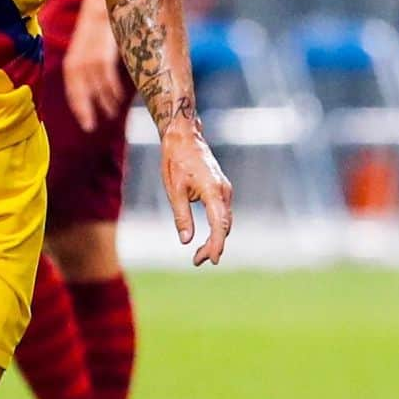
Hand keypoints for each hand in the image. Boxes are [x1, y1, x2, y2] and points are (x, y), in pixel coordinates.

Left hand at [63, 9, 124, 132]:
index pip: (71, 86)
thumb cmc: (108, 15)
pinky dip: (110, 86)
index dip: (78, 105)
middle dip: (83, 108)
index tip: (85, 123)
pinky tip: (118, 97)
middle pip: (77, 86)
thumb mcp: (99, 40)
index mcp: (75, 54)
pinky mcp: (103, 42)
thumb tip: (110, 84)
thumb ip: (100, 60)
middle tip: (90, 127)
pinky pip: (104, 70)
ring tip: (111, 113)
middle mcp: (79, 52)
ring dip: (102, 100)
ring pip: (92, 81)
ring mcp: (90, 47)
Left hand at [161, 124, 232, 265]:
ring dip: (216, 238)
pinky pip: (223, 213)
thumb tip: (186, 241)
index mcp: (213, 191)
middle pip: (224, 226)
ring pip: (225, 221)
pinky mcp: (221, 189)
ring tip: (200, 255)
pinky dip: (217, 227)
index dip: (217, 244)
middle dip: (214, 246)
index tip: (212, 260)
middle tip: (198, 261)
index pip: (219, 225)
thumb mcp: (174, 190)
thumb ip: (181, 216)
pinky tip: (207, 238)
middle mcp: (224, 191)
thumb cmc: (176, 161)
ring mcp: (224, 189)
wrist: (183, 137)